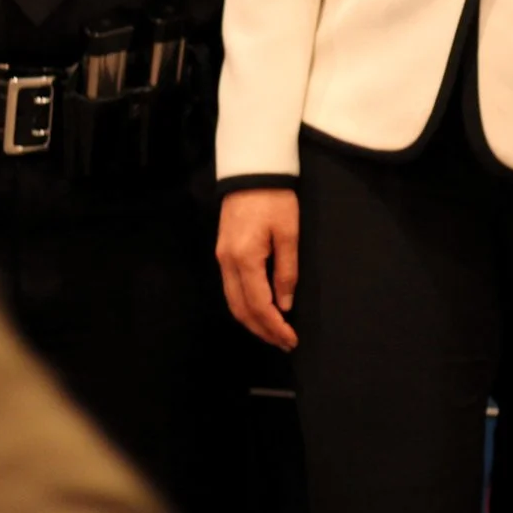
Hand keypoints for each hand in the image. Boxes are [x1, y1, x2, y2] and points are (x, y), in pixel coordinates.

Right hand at [216, 189, 299, 350]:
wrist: (251, 170)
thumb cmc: (275, 199)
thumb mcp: (289, 233)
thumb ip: (286, 272)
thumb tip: (285, 305)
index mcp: (245, 259)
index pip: (258, 305)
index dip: (274, 326)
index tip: (291, 339)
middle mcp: (227, 262)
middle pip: (240, 309)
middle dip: (262, 330)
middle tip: (284, 343)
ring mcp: (222, 257)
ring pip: (232, 301)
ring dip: (252, 321)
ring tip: (273, 333)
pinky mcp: (223, 251)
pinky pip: (231, 288)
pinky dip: (245, 305)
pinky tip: (259, 310)